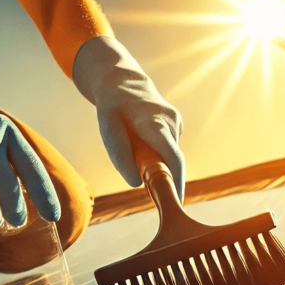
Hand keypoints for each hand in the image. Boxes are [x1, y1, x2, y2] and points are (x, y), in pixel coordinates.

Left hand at [72, 36, 184, 200]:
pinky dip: (156, 155)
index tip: (177, 202)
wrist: (122, 82)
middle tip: (149, 191)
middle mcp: (172, 122)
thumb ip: (120, 155)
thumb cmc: (113, 108)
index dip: (177, 182)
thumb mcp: (108, 128)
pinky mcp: (176, 128)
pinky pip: (166, 149)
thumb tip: (136, 183)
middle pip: (172, 161)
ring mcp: (176, 124)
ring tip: (134, 147)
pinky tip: (141, 142)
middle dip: (164, 178)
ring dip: (155, 163)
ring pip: (168, 156)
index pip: (173, 157)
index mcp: (155, 122)